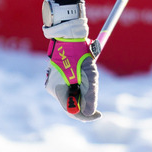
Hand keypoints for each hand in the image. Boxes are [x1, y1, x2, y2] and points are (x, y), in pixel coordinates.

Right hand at [42, 0, 101, 120]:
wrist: (69, 36)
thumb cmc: (79, 54)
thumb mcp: (89, 74)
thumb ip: (90, 94)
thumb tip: (90, 113)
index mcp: (57, 90)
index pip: (72, 111)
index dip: (86, 116)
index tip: (99, 115)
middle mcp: (53, 89)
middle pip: (72, 104)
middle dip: (85, 102)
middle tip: (95, 94)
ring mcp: (53, 84)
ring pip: (72, 96)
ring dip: (82, 92)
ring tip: (87, 77)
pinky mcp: (57, 78)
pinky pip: (70, 89)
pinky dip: (78, 86)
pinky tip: (82, 75)